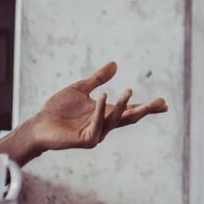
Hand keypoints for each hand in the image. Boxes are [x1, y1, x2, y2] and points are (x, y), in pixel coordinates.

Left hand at [17, 61, 167, 156]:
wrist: (39, 124)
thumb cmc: (58, 109)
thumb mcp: (80, 89)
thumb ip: (98, 78)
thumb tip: (115, 64)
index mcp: (105, 113)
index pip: (130, 111)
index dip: (147, 107)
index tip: (164, 104)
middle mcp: (104, 125)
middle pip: (129, 118)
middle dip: (145, 110)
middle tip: (162, 103)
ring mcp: (96, 133)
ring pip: (114, 120)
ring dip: (122, 106)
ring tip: (129, 90)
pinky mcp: (85, 139)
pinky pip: (97, 124)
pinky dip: (101, 110)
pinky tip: (104, 96)